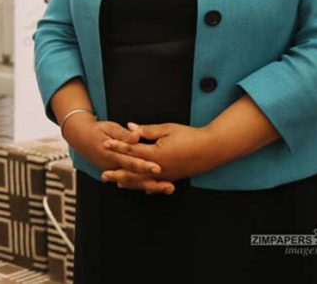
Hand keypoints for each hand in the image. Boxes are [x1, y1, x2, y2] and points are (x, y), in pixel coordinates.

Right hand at [64, 114, 174, 194]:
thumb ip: (123, 134)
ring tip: (168, 188)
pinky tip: (156, 189)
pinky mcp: (116, 173)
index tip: (158, 168)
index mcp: (110, 153)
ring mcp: (114, 171)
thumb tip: (135, 136)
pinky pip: (130, 182)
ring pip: (134, 183)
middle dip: (153, 183)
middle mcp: (112, 166)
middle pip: (134, 177)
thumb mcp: (109, 127)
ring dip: (151, 186)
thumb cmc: (96, 131)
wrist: (80, 138)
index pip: (130, 161)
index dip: (144, 165)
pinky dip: (143, 186)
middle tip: (169, 186)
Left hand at [102, 122, 218, 186]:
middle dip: (118, 171)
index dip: (117, 147)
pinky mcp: (174, 177)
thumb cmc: (191, 136)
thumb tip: (130, 128)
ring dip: (129, 182)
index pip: (132, 151)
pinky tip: (141, 188)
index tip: (105, 144)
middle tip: (103, 174)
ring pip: (144, 181)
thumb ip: (147, 131)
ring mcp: (167, 175)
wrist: (213, 149)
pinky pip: (156, 184)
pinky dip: (146, 186)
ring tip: (116, 182)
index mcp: (156, 154)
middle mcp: (159, 168)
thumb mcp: (167, 129)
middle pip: (134, 171)